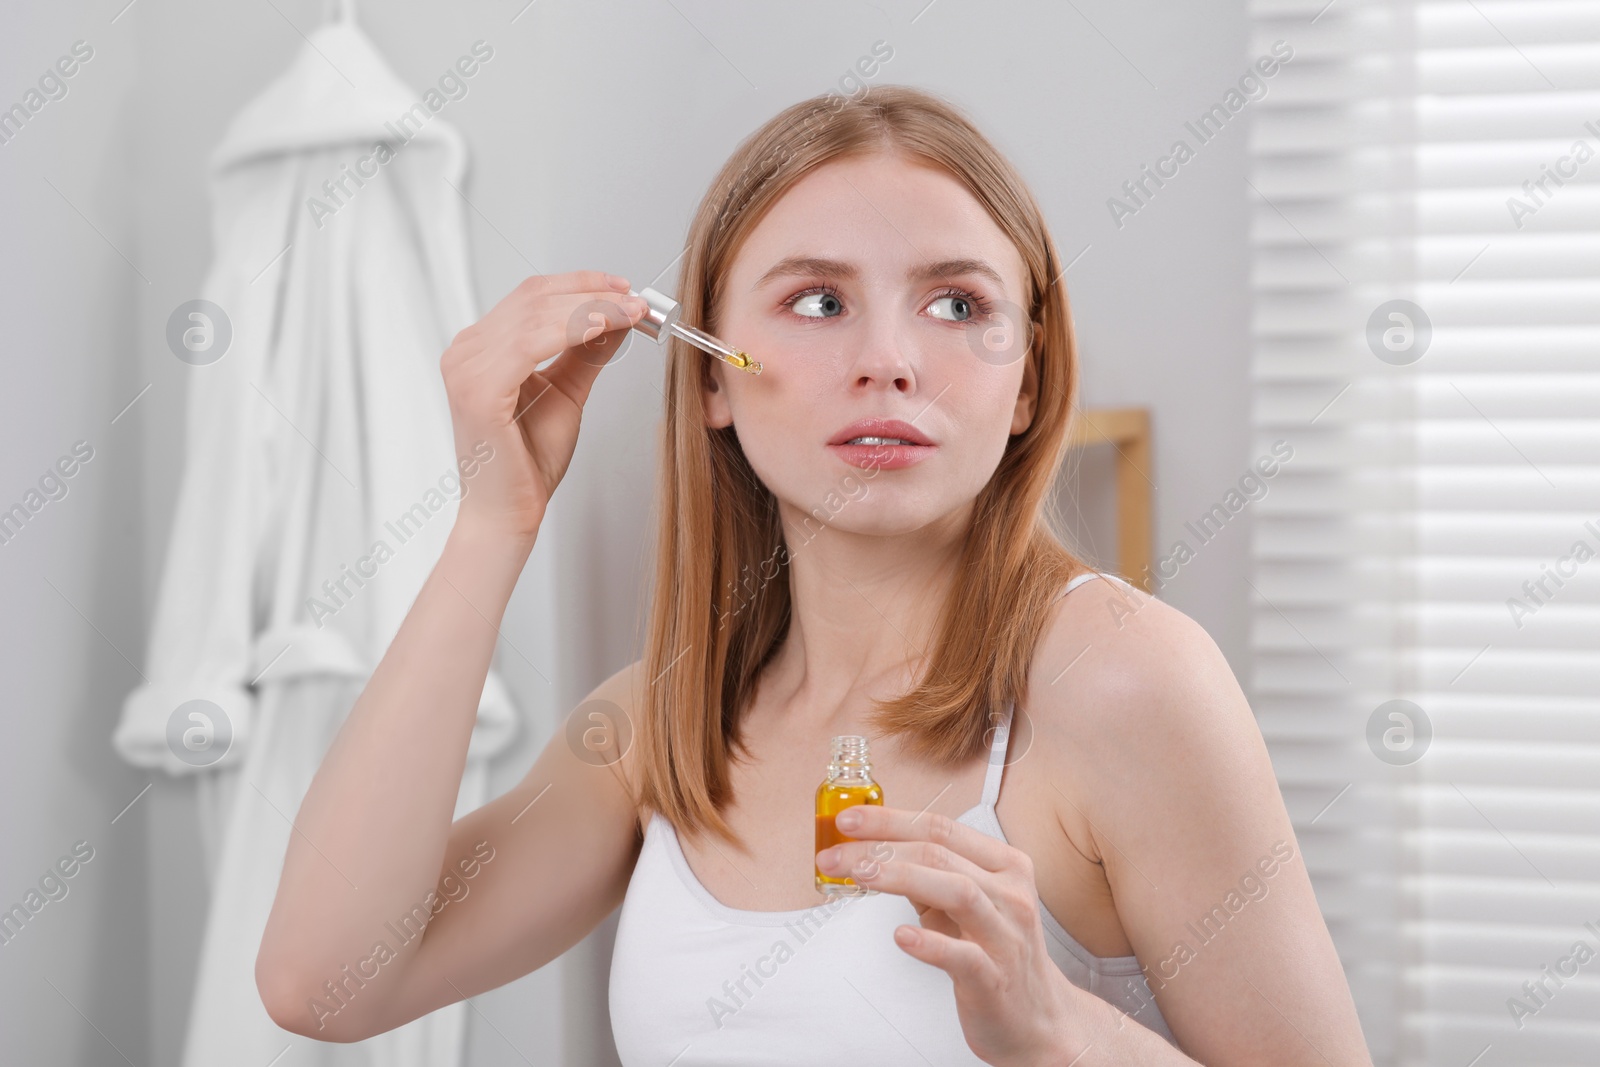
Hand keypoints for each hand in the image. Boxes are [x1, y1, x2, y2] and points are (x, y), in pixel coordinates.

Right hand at [440, 271, 648, 540]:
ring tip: (630, 311)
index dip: (581, 284)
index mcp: (479, 348)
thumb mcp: (566, 392)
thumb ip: (586, 352)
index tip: (624, 287)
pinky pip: (530, 343)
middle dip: (593, 292)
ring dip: (590, 307)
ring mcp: (466, 368)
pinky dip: (571, 329)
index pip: (531, 296)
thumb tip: (617, 315)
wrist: (508, 513)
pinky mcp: (478, 390)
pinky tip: (603, 327)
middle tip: (636, 299)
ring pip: (535, 314)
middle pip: (534, 298)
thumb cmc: (527, 461)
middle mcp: (465, 351)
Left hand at [816, 804, 1081, 1065]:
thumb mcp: (967, 904)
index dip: (890, 820)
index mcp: (1004, 865)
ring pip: (957, 891)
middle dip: (879, 848)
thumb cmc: (997, 953)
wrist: (1038, 1018)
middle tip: (834, 856)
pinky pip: (963, 955)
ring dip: (900, 877)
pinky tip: (900, 935)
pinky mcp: (996, 979)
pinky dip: (930, 942)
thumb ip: (928, 875)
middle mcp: (1010, 893)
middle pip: (939, 853)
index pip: (940, 827)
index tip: (848, 821)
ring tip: (859, 876)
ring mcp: (1006, 935)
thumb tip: (871, 850)